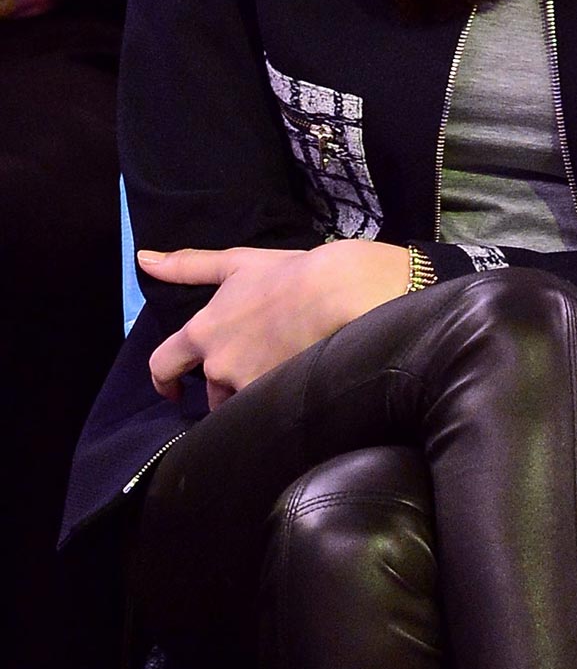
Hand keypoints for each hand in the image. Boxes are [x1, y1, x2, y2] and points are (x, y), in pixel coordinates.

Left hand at [141, 241, 409, 409]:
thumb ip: (188, 265)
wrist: (340, 292)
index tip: (174, 390)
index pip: (163, 365)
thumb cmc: (290, 273)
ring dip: (254, 393)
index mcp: (203, 332)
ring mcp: (247, 386)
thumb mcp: (238, 263)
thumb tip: (143, 259)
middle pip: (211, 391)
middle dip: (227, 386)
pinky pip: (268, 410)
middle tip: (258, 364)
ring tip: (284, 371)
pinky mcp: (277, 400)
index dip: (164, 380)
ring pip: (242, 402)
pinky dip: (279, 400)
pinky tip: (299, 384)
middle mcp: (218, 365)